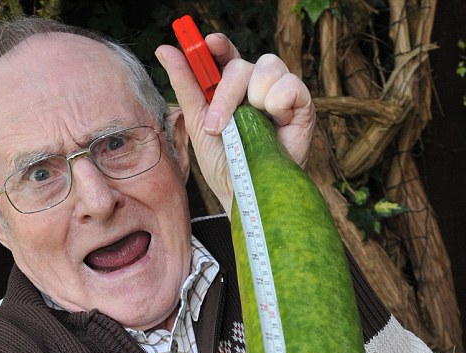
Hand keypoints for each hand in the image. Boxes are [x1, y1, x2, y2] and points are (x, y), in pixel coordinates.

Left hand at [156, 33, 314, 213]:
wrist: (243, 195)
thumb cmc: (223, 163)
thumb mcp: (197, 124)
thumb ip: (185, 86)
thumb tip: (164, 49)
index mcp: (230, 87)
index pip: (225, 54)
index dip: (217, 45)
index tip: (209, 44)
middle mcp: (255, 85)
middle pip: (240, 65)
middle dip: (225, 94)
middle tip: (216, 126)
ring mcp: (279, 94)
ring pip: (268, 66)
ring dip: (253, 98)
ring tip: (252, 128)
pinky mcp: (301, 106)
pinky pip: (291, 84)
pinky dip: (279, 101)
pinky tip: (276, 123)